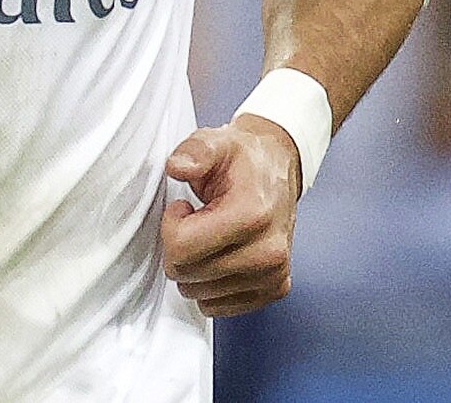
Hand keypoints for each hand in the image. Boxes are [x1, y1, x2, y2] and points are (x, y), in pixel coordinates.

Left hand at [159, 115, 301, 316]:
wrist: (279, 169)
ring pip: (200, 295)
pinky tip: (221, 256)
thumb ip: (194, 151)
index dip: (171, 227)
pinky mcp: (274, 289)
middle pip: (187, 275)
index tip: (184, 209)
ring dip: (195, 268)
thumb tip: (177, 167)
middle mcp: (268, 251)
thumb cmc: (243, 160)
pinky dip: (210, 286)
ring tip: (212, 236)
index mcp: (252, 214)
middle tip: (196, 221)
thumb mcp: (216, 142)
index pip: (182, 250)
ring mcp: (273, 274)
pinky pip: (218, 307)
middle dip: (179, 249)